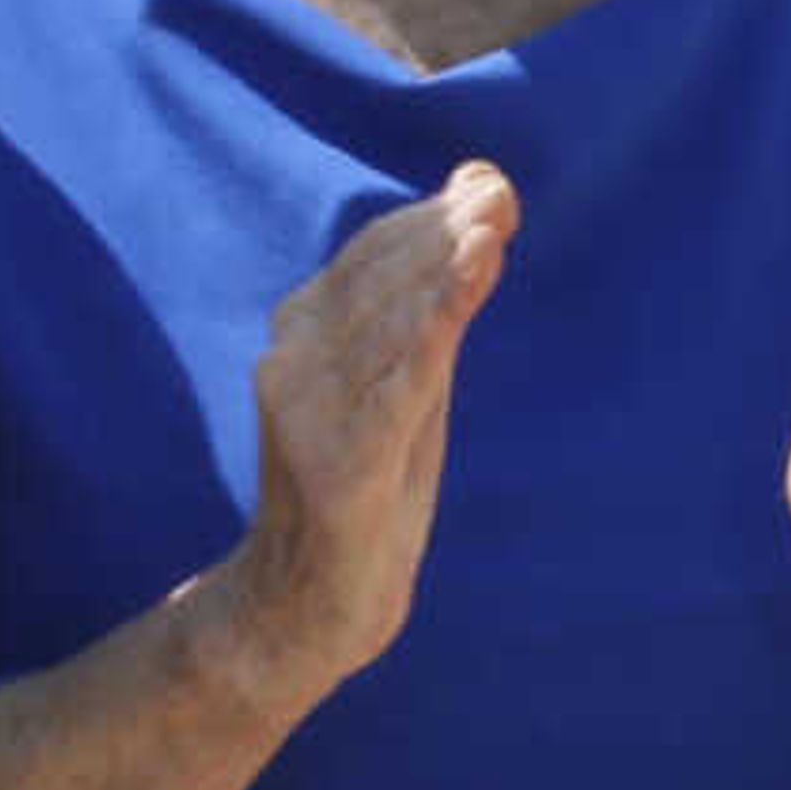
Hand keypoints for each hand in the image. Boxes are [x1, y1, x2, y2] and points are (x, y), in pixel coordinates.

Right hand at [223, 161, 519, 697]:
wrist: (312, 604)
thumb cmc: (371, 485)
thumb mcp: (406, 385)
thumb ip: (437, 303)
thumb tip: (481, 193)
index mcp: (303, 337)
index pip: (368, 257)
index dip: (428, 218)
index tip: (489, 185)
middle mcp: (292, 363)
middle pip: (376, 282)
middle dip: (440, 235)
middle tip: (498, 195)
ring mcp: (309, 414)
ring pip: (384, 328)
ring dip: (437, 275)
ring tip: (486, 228)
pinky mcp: (339, 466)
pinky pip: (390, 394)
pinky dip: (427, 340)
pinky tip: (456, 305)